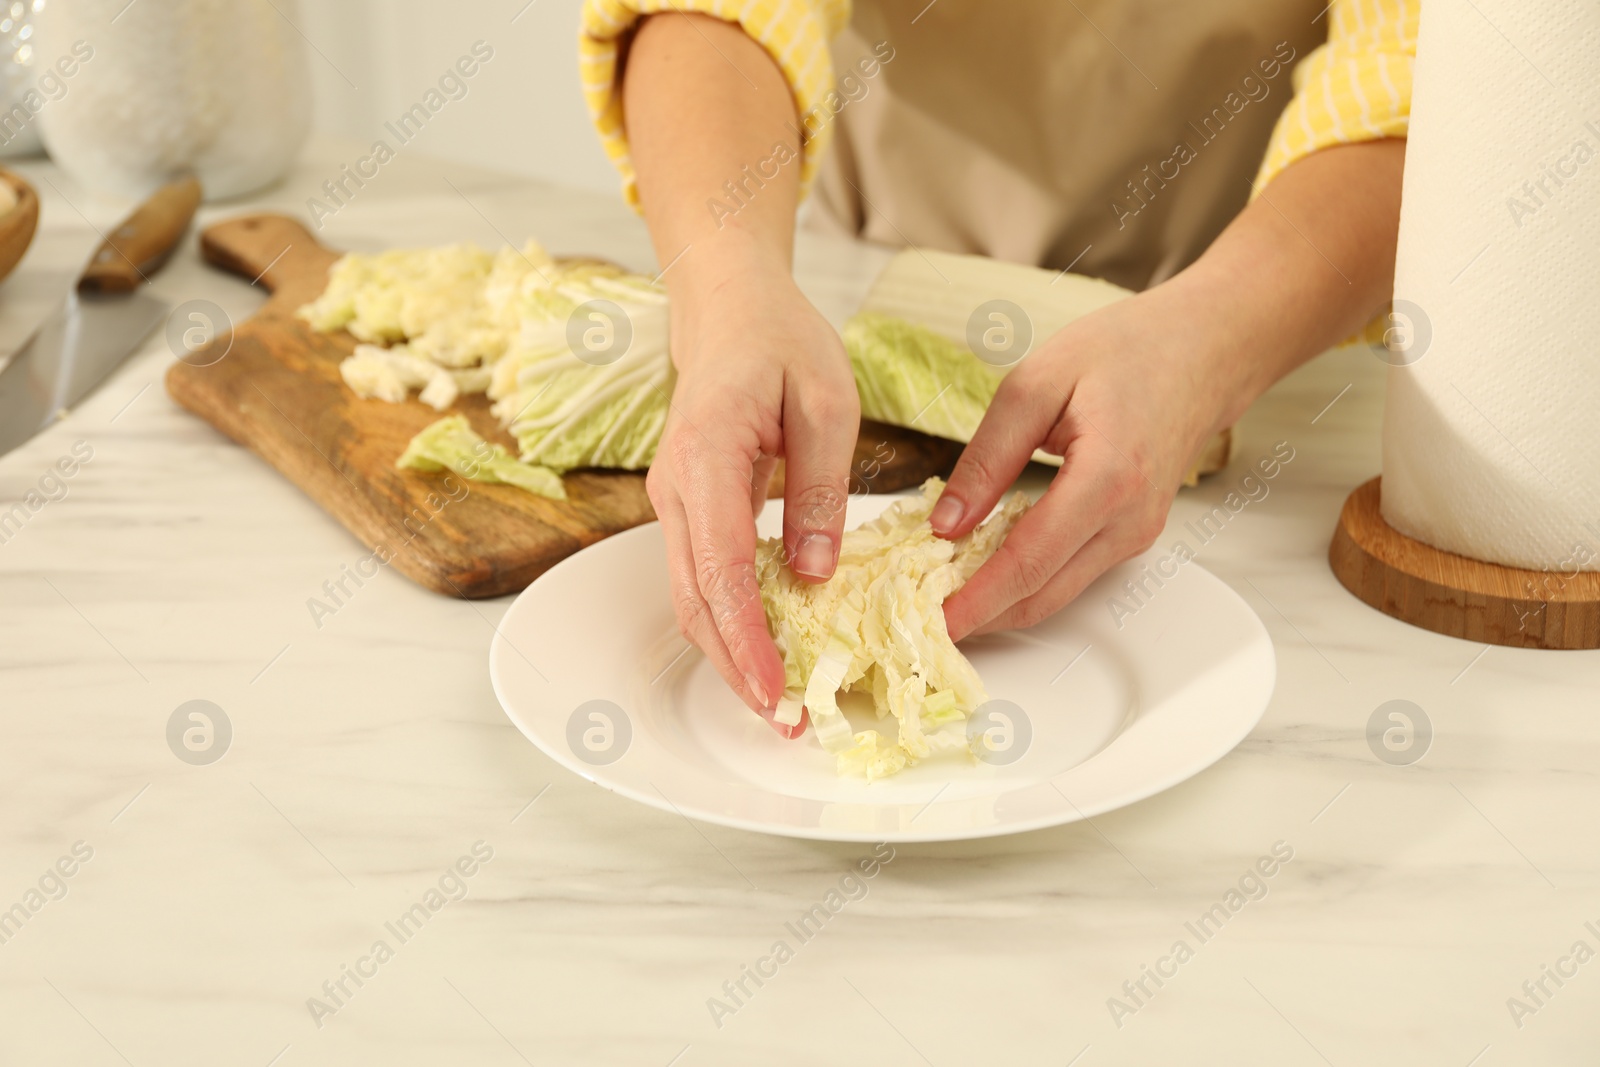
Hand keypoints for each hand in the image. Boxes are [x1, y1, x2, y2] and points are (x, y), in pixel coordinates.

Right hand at [646, 251, 859, 735]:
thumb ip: (820, 487)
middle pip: (696, 600)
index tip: (774, 689)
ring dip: (730, 654)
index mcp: (708, 456)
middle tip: (786, 720)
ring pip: (693, 598)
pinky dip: (731, 623)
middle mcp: (677, 489)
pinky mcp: (690, 510)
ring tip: (780, 702)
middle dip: (737, 667)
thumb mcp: (826, 401)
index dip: (746, 636)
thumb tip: (816, 573)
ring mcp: (676, 503)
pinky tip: (768, 649)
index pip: (720, 566)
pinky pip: (704, 578)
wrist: (730, 310)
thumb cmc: (781, 341)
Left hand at [931, 277, 1240, 638]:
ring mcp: (1137, 533)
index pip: (1028, 563)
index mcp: (1105, 480)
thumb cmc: (1126, 350)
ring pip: (1058, 592)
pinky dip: (1028, 580)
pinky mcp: (1135, 534)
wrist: (1203, 348)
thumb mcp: (1036, 384)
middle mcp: (1129, 520)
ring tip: (943, 594)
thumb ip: (987, 458)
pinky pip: (1073, 572)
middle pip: (1043, 595)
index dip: (976, 600)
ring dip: (1002, 602)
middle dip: (982, 617)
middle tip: (924, 618)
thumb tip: (944, 523)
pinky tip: (986, 567)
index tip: (932, 621)